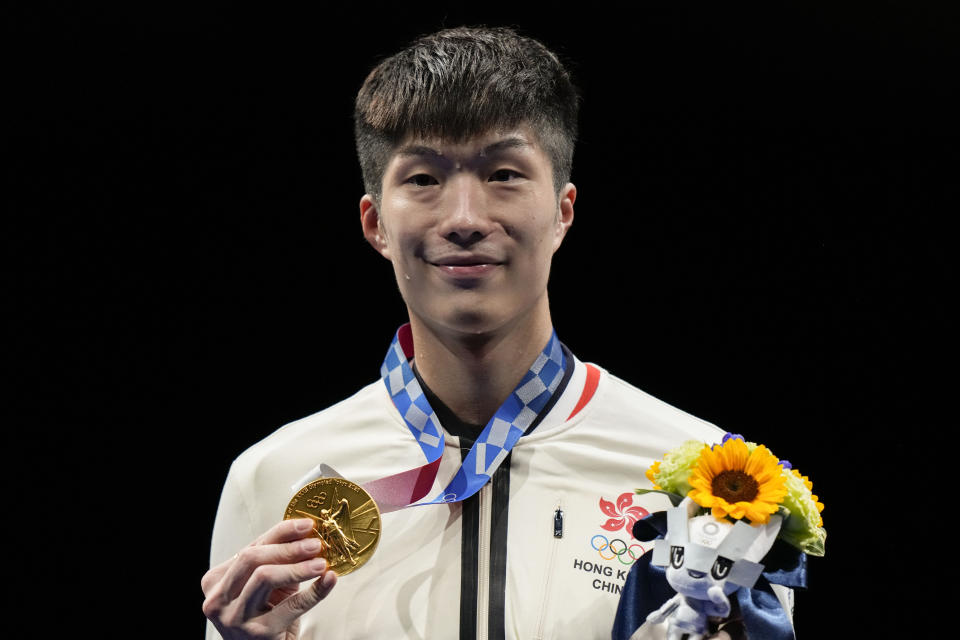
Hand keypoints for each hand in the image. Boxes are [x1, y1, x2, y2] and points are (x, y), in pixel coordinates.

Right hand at [202, 518, 337, 639]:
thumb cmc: (263, 615)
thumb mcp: (264, 585)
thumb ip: (276, 560)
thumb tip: (305, 532)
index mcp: (216, 581)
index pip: (251, 547)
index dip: (280, 533)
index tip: (306, 525)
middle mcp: (218, 599)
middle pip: (252, 559)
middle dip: (287, 548)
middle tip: (315, 544)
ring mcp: (234, 618)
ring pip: (264, 577)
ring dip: (298, 567)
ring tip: (321, 562)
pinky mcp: (257, 634)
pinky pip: (290, 606)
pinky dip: (314, 592)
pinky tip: (328, 581)